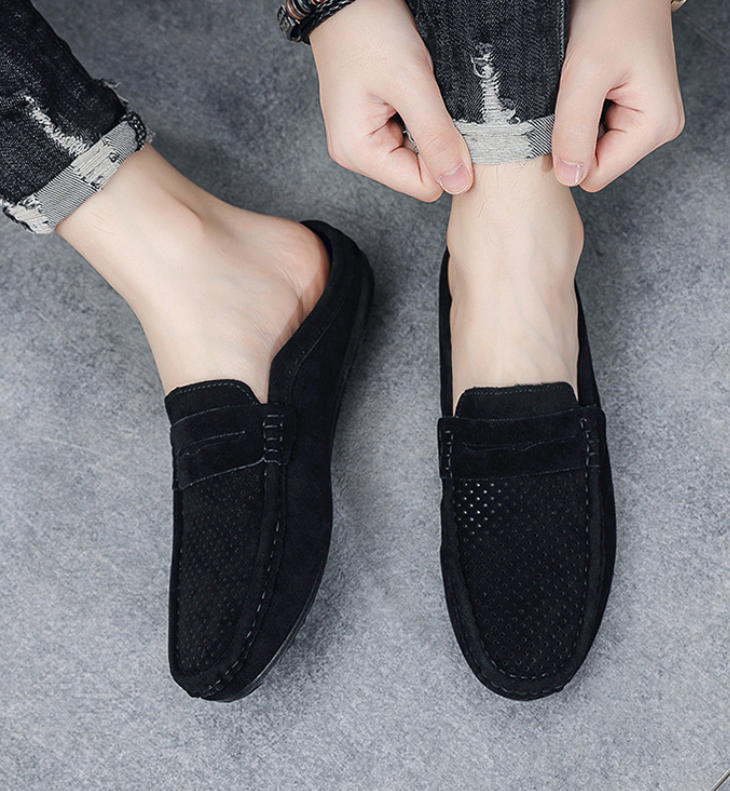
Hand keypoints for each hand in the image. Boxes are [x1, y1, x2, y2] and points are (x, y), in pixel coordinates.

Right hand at [309, 0, 472, 200]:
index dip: (445, 156)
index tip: (444, 117)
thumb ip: (437, 138)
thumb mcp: (412, 84)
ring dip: (428, 124)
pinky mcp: (371, 125)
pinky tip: (410, 90)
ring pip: (418, 154)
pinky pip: (410, 135)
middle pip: (420, 173)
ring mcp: (362, 140)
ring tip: (415, 89)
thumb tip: (460, 183)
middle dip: (435, 139)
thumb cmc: (368, 31)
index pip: (423, 186)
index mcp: (359, 153)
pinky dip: (420, 115)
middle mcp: (356, 154)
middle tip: (428, 99)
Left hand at [552, 0, 684, 191]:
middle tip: (572, 95)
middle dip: (572, 137)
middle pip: (592, 166)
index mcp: (655, 126)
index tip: (564, 114)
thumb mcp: (586, 72)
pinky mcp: (627, 113)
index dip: (569, 152)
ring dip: (573, 124)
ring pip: (588, 151)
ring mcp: (642, 122)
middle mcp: (655, 130)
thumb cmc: (613, 13)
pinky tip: (582, 88)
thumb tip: (569, 177)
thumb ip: (575, 129)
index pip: (595, 176)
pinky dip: (576, 115)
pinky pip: (589, 134)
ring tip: (579, 87)